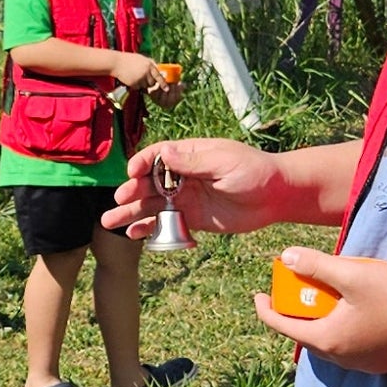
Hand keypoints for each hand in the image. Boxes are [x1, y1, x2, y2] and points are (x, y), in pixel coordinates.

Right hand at [109, 137, 269, 237]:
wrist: (275, 197)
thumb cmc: (254, 171)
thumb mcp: (225, 162)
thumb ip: (194, 161)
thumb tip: (163, 152)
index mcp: (190, 155)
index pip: (157, 156)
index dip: (142, 163)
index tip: (132, 173)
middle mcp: (183, 176)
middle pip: (148, 182)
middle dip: (131, 191)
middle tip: (120, 200)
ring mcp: (185, 198)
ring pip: (151, 205)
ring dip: (131, 212)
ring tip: (111, 222)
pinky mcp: (192, 219)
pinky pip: (165, 223)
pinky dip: (149, 229)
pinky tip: (134, 234)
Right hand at [112, 51, 166, 93]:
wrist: (116, 63)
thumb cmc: (128, 59)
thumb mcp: (141, 58)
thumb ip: (150, 63)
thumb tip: (158, 69)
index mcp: (149, 65)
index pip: (158, 76)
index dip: (163, 83)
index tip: (167, 89)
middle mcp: (146, 72)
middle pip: (152, 83)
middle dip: (148, 82)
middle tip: (140, 77)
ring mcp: (140, 78)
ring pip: (144, 86)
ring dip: (141, 84)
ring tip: (134, 76)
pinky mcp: (134, 83)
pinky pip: (137, 88)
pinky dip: (135, 85)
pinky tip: (130, 78)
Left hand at [254, 247, 386, 374]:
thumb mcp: (351, 274)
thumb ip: (316, 265)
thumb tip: (286, 257)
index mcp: (327, 341)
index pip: (284, 327)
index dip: (266, 309)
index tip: (259, 294)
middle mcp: (341, 360)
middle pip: (307, 337)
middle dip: (296, 315)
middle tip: (297, 293)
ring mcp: (364, 365)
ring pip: (330, 344)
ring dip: (322, 324)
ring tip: (326, 301)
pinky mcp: (383, 364)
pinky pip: (353, 349)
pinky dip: (345, 331)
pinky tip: (357, 313)